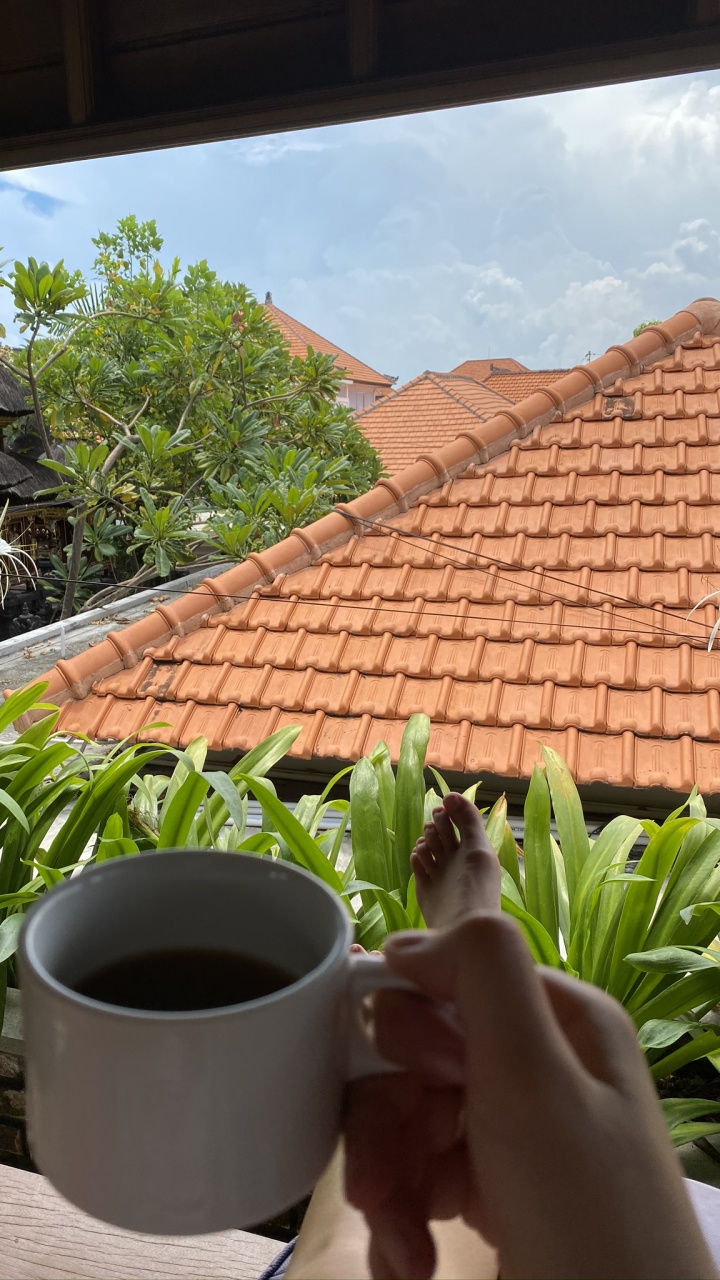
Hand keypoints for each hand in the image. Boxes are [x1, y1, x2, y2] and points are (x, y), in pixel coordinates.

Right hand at [344, 915, 715, 1279]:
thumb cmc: (583, 1218)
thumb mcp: (537, 1079)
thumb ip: (482, 975)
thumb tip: (406, 940)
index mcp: (560, 1021)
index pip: (448, 982)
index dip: (408, 1029)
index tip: (410, 1079)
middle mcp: (538, 1068)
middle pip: (416, 1060)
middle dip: (387, 1126)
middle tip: (380, 1189)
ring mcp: (516, 1136)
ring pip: (408, 1124)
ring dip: (389, 1188)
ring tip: (405, 1254)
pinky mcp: (496, 1197)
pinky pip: (419, 1182)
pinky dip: (402, 1225)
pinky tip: (411, 1266)